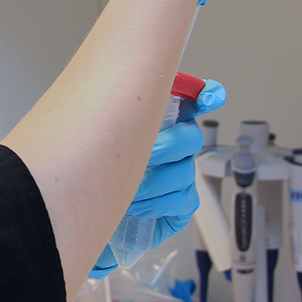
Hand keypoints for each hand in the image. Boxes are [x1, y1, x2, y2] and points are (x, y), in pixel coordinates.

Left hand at [89, 79, 225, 277]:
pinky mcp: (183, 203)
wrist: (92, 209)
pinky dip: (155, 204)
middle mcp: (176, 146)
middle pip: (190, 137)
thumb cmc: (98, 170)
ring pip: (182, 172)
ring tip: (127, 188)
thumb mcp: (102, 139)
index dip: (205, 96)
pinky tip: (137, 205)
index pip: (189, 102)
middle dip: (165, 146)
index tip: (209, 96)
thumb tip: (122, 92)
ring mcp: (182, 174)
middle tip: (142, 155)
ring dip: (151, 182)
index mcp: (159, 123)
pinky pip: (181, 200)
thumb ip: (118, 117)